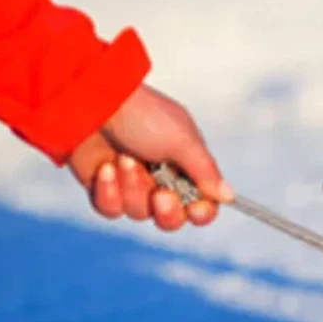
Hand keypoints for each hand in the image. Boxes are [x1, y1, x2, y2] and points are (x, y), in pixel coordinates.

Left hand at [66, 84, 233, 230]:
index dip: (201, 212)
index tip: (195, 208)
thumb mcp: (182, 140)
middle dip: (166, 211)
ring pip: (140, 214)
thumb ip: (206, 172)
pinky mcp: (104, 188)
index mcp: (186, 166)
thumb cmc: (144, 115)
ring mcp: (132, 184)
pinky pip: (111, 209)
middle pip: (172, 219)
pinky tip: (105, 168)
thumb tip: (229, 196)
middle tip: (160, 194)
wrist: (93, 102)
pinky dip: (108, 191)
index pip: (203, 204)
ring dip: (132, 187)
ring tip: (123, 158)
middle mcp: (162, 179)